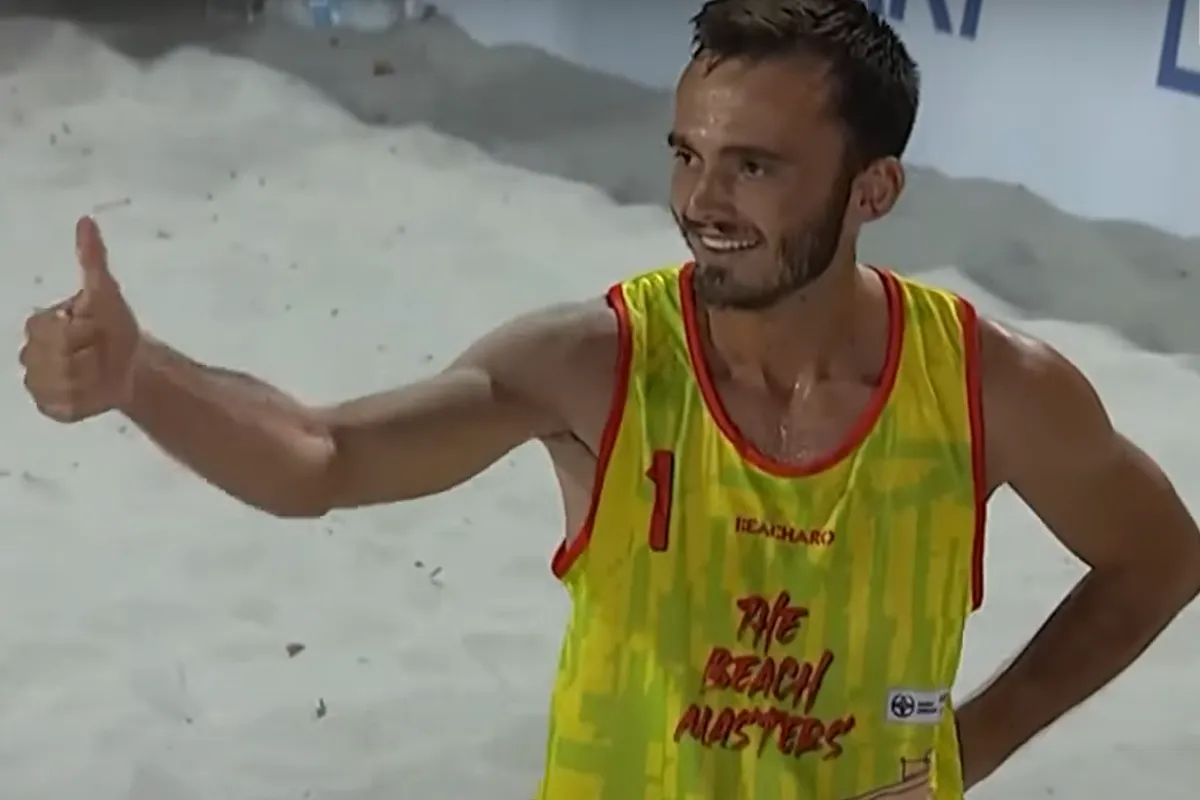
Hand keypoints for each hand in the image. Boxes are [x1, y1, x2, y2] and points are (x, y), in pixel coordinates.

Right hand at [20, 216, 141, 421]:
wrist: (133, 365)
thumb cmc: (116, 327)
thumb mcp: (107, 293)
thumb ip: (93, 259)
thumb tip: (86, 220)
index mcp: (39, 325)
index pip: (58, 333)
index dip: (85, 332)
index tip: (95, 328)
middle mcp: (30, 355)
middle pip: (59, 362)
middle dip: (90, 356)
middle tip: (100, 350)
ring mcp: (38, 383)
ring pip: (63, 386)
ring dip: (92, 379)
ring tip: (99, 371)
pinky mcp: (51, 408)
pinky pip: (66, 408)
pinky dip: (87, 401)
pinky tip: (95, 392)